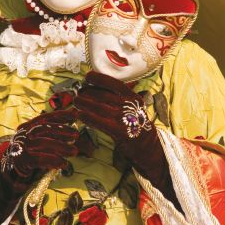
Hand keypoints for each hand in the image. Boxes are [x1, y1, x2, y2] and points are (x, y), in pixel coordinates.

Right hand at [0, 109, 78, 224]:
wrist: (9, 176)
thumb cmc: (29, 158)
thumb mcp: (39, 144)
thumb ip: (52, 137)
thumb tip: (73, 131)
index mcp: (29, 127)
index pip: (46, 117)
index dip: (61, 115)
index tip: (75, 114)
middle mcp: (24, 134)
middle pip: (44, 128)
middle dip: (61, 130)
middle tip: (76, 134)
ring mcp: (21, 146)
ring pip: (43, 143)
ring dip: (60, 147)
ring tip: (74, 151)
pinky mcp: (21, 160)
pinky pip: (39, 159)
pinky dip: (53, 161)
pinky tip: (63, 164)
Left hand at [74, 72, 181, 213]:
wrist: (149, 147)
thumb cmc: (136, 125)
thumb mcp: (133, 107)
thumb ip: (119, 98)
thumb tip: (97, 88)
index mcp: (133, 97)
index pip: (114, 83)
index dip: (99, 78)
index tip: (87, 76)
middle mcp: (130, 106)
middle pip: (104, 95)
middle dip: (88, 92)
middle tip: (78, 92)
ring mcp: (125, 119)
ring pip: (99, 107)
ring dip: (84, 103)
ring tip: (76, 101)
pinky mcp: (120, 132)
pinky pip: (100, 122)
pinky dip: (88, 117)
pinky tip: (80, 115)